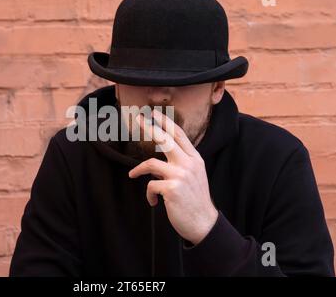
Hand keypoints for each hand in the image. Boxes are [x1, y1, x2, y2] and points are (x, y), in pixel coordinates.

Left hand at [128, 109, 217, 244]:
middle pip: (165, 139)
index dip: (166, 122)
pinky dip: (149, 194)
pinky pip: (151, 185)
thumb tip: (156, 164)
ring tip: (132, 175)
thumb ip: (178, 166)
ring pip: (151, 163)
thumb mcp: (193, 177)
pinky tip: (153, 202)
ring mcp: (181, 175)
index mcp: (195, 159)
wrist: (203, 223)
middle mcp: (189, 164)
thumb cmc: (195, 200)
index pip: (179, 135)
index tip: (154, 114)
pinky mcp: (172, 188)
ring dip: (138, 170)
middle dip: (150, 127)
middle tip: (137, 119)